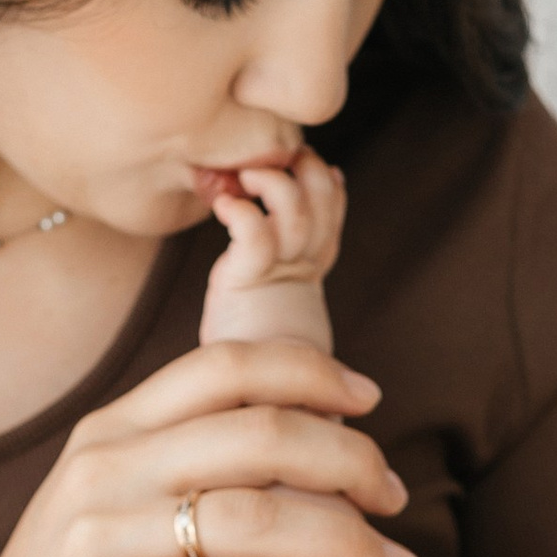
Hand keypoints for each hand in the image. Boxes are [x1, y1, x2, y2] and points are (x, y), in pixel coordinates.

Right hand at [0, 339, 418, 556]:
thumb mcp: (104, 513)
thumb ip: (170, 465)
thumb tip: (279, 433)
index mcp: (107, 434)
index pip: (225, 366)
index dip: (310, 372)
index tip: (369, 402)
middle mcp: (101, 472)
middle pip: (259, 433)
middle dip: (350, 460)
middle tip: (397, 498)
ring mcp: (100, 542)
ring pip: (260, 520)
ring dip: (349, 546)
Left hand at [199, 151, 344, 348]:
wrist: (261, 401)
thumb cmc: (253, 351)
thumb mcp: (267, 298)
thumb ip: (271, 263)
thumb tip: (268, 262)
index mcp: (310, 266)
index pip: (332, 211)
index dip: (328, 185)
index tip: (317, 166)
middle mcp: (303, 265)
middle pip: (324, 200)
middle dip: (308, 170)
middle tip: (285, 155)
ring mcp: (279, 272)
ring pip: (295, 210)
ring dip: (274, 182)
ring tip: (248, 173)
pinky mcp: (248, 280)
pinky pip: (254, 233)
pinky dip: (242, 211)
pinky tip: (225, 206)